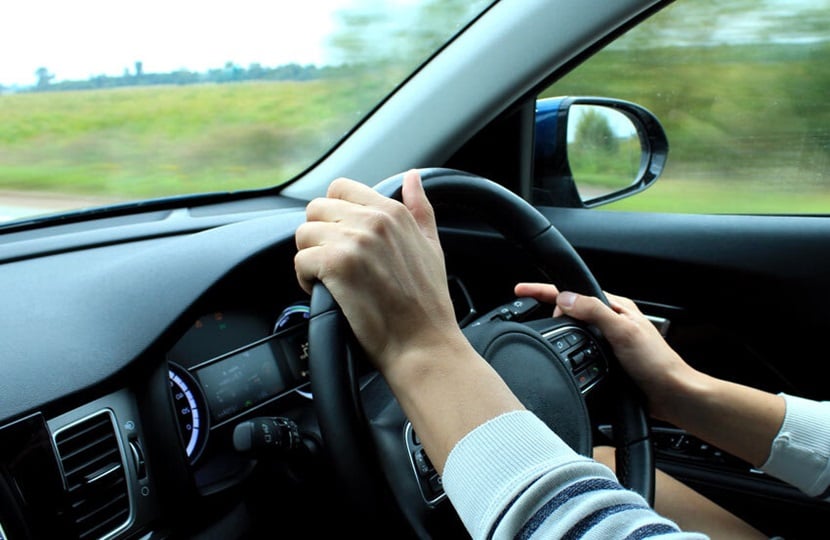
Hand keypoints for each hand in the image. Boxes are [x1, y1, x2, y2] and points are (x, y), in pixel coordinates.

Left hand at [294, 170, 463, 373]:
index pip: (341, 188)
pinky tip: (327, 293)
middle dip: (319, 237)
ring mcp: (353, 241)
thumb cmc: (428, 303)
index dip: (334, 215)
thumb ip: (420, 208)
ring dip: (310, 258)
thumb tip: (412, 177)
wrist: (423, 343)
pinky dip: (306, 280)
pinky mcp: (336, 265)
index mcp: (392, 211)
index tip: (342, 240)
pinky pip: (300, 261)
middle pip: (316, 209)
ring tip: (330, 280)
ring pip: (304, 234)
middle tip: (334, 263)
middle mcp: (372, 220)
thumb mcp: (432, 246)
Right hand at [513, 282, 693, 420]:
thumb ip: (593, 312)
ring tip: (542, 332)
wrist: (671, 394)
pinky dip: (567, 347)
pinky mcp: (607, 358)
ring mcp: (609, 339)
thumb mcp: (622, 331)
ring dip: (558, 330)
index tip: (522, 290)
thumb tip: (564, 299)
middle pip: (571, 308)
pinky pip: (580, 346)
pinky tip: (562, 353)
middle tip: (535, 320)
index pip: (573, 292)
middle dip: (549, 310)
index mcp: (616, 307)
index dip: (545, 291)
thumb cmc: (656, 363)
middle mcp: (611, 320)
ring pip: (574, 328)